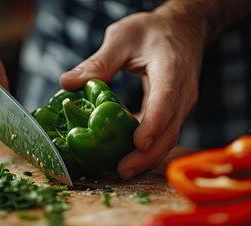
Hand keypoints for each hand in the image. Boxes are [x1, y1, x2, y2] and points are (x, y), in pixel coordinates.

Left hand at [60, 7, 206, 178]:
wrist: (183, 30)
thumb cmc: (153, 31)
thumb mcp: (123, 37)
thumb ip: (98, 61)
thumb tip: (67, 82)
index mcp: (171, 68)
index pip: (166, 100)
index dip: (153, 124)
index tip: (137, 143)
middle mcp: (183, 92)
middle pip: (170, 130)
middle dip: (147, 154)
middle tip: (121, 170)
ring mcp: (182, 105)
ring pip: (169, 138)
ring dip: (147, 158)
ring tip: (121, 170)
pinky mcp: (175, 112)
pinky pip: (164, 134)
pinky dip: (148, 149)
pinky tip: (127, 156)